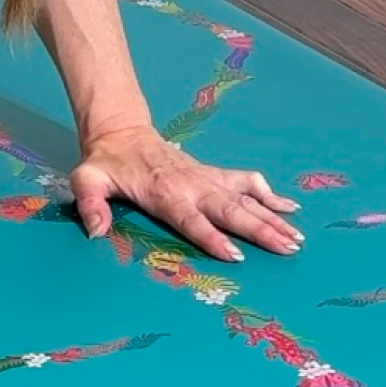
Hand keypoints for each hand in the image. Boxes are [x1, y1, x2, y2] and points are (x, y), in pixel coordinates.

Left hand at [71, 125, 302, 260]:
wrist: (122, 131)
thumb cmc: (106, 163)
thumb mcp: (88, 179)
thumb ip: (91, 204)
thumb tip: (95, 233)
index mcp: (165, 193)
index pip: (192, 220)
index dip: (213, 238)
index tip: (236, 255)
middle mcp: (192, 185)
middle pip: (231, 210)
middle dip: (260, 230)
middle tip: (287, 248)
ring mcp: (206, 178)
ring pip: (245, 198)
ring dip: (272, 217)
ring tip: (297, 236)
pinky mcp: (212, 174)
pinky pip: (246, 182)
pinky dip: (269, 193)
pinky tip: (290, 208)